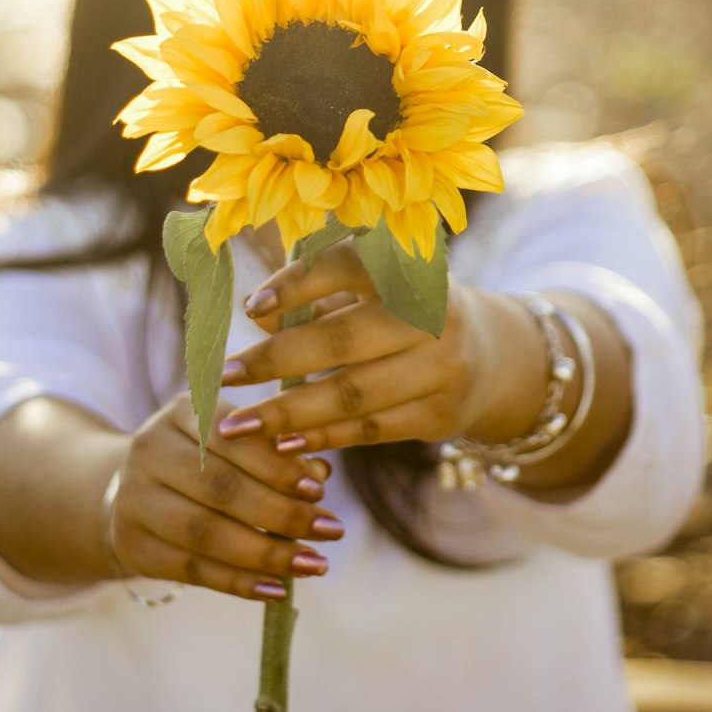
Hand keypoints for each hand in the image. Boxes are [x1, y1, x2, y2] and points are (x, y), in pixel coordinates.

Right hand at [109, 391, 343, 601]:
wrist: (135, 491)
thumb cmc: (204, 461)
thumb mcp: (233, 443)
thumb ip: (276, 453)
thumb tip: (319, 474)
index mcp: (182, 411)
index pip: (232, 437)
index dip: (276, 465)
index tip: (319, 490)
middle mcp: (150, 448)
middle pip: (221, 487)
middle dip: (282, 513)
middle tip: (331, 530)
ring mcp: (134, 498)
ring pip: (206, 533)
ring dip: (266, 553)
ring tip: (313, 564)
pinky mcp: (132, 545)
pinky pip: (192, 569)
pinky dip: (239, 582)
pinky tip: (277, 588)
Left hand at [216, 241, 494, 453]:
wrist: (487, 353)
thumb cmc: (400, 311)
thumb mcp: (367, 289)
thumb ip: (315, 296)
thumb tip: (258, 316)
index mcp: (408, 266)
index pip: (346, 267)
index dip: (297, 284)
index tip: (249, 307)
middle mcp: (432, 314)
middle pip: (342, 340)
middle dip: (275, 360)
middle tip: (224, 376)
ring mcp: (442, 367)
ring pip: (353, 394)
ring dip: (289, 413)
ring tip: (238, 426)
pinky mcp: (441, 414)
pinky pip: (371, 429)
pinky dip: (322, 437)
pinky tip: (280, 444)